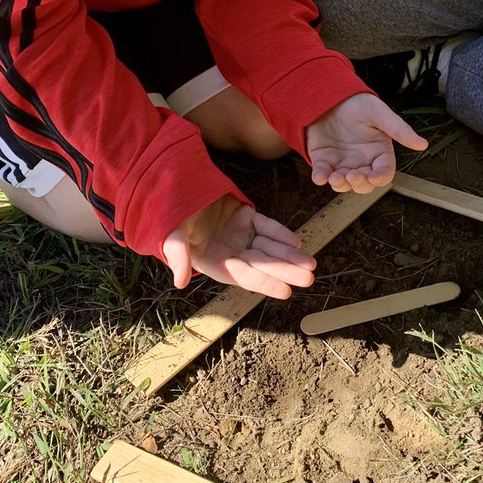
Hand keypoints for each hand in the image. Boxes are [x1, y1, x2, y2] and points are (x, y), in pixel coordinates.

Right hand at [163, 195, 314, 298]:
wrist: (176, 190)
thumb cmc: (171, 218)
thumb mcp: (172, 236)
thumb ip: (178, 256)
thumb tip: (179, 282)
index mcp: (214, 262)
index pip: (244, 276)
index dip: (265, 283)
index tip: (286, 292)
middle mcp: (230, 252)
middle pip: (263, 265)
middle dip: (286, 272)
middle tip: (309, 278)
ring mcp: (240, 235)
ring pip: (269, 248)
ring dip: (289, 256)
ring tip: (311, 264)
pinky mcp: (246, 217)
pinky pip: (267, 227)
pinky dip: (281, 234)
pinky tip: (296, 242)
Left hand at [306, 93, 427, 192]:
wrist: (330, 95)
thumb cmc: (358, 104)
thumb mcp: (379, 113)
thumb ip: (399, 130)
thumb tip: (423, 144)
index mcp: (379, 153)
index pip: (384, 172)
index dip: (380, 178)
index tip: (373, 177)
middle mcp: (362, 162)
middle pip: (365, 184)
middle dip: (359, 184)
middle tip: (352, 175)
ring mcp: (343, 163)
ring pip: (344, 184)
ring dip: (340, 185)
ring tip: (335, 177)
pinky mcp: (324, 161)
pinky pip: (323, 174)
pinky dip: (321, 178)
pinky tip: (320, 177)